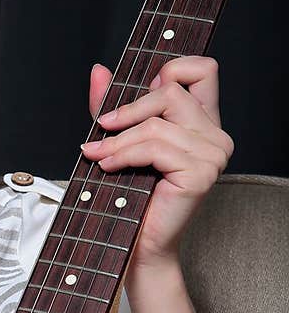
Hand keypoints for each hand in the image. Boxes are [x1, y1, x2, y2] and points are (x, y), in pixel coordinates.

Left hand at [80, 57, 233, 271]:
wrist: (137, 242)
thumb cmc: (130, 195)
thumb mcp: (119, 139)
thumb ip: (112, 105)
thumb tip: (99, 71)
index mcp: (203, 122)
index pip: (202, 70)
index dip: (169, 70)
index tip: (136, 95)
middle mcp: (215, 134)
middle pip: (171, 91)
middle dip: (129, 109)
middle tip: (101, 128)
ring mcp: (213, 153)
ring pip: (156, 124)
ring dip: (118, 140)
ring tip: (98, 156)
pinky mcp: (200, 172)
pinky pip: (155, 148)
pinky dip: (124, 154)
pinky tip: (108, 166)